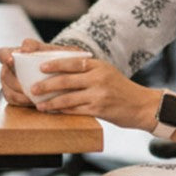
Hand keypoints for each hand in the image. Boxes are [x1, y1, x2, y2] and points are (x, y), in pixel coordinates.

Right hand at [0, 37, 63, 106]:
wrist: (61, 73)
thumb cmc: (51, 58)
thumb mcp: (46, 50)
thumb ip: (35, 46)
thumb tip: (24, 47)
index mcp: (12, 56)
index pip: (1, 54)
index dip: (4, 57)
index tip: (11, 59)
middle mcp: (7, 70)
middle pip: (4, 76)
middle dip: (14, 81)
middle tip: (26, 85)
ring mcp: (9, 84)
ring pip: (8, 90)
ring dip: (19, 94)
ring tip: (33, 95)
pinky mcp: (14, 96)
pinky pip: (14, 100)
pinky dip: (23, 102)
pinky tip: (34, 101)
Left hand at [20, 50, 158, 128]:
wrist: (143, 105)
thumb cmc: (122, 90)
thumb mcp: (108, 73)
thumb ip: (89, 71)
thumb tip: (62, 72)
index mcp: (99, 66)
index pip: (73, 62)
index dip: (55, 64)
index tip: (41, 67)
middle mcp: (98, 78)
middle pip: (66, 81)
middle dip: (47, 85)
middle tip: (33, 89)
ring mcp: (99, 94)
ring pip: (68, 98)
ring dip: (51, 102)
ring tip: (39, 104)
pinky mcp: (99, 109)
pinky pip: (76, 110)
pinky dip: (63, 111)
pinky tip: (54, 112)